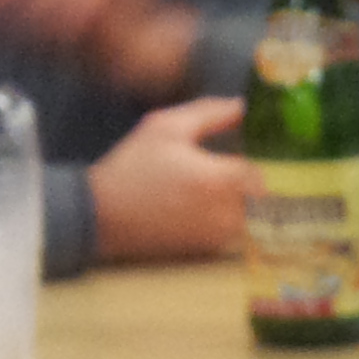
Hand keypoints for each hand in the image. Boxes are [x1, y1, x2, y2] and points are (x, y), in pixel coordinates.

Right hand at [89, 97, 250, 262]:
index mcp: (223, 180)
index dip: (248, 158)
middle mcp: (228, 214)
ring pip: (248, 215)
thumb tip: (244, 106)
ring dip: (236, 201)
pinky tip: (195, 207)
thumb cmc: (132, 167)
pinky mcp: (205, 251)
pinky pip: (229, 232)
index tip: (233, 151)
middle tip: (219, 170)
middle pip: (259, 195)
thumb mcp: (166, 127)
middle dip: (244, 181)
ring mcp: (218, 237)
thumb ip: (211, 113)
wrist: (98, 215)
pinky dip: (222, 219)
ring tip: (204, 188)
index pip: (260, 170)